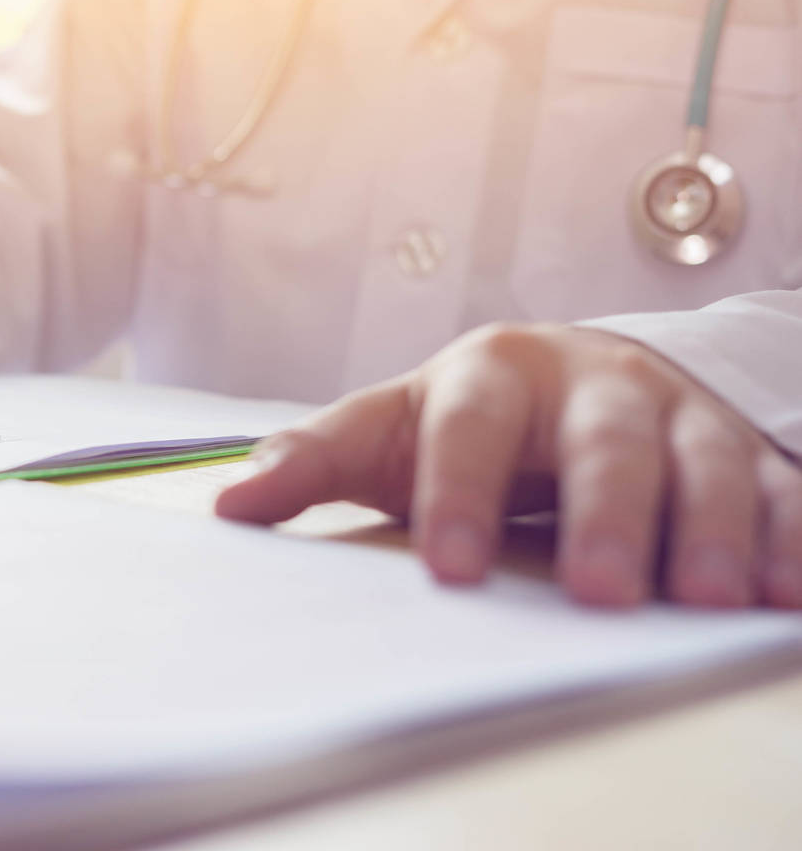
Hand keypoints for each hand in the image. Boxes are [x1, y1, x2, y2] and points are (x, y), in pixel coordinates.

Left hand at [217, 323, 801, 608]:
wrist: (570, 376)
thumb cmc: (465, 419)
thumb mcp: (386, 429)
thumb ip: (313, 461)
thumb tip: (228, 506)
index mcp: (489, 374)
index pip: (470, 426)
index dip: (459, 492)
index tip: (450, 570)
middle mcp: (590, 383)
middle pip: (603, 441)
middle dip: (606, 514)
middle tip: (600, 594)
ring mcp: (675, 414)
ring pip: (704, 461)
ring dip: (713, 528)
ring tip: (712, 600)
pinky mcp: (743, 451)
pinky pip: (780, 489)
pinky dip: (789, 537)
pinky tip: (784, 594)